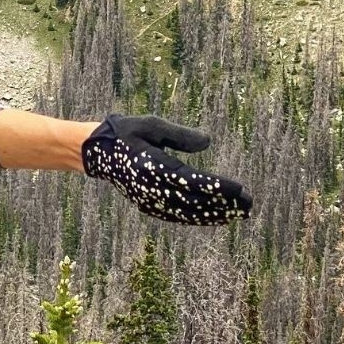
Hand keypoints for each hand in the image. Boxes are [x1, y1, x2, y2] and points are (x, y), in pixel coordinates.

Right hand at [82, 115, 251, 224]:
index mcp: (152, 166)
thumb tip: (208, 142)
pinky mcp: (148, 205)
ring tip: (239, 214)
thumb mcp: (151, 125)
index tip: (240, 189)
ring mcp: (149, 200)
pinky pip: (177, 216)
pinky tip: (214, 217)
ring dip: (215, 215)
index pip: (191, 181)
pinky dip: (198, 218)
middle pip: (194, 201)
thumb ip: (179, 135)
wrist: (94, 152)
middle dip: (223, 204)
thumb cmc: (124, 132)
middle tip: (249, 205)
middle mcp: (151, 188)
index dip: (217, 187)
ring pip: (187, 213)